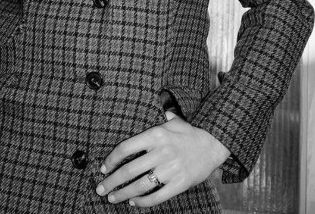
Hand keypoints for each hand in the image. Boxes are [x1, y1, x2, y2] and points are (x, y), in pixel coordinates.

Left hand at [95, 112, 229, 206]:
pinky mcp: (180, 183)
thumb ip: (153, 119)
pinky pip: (158, 196)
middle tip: (100, 189)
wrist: (214, 144)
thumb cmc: (188, 132)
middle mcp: (161, 152)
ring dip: (124, 194)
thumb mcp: (170, 120)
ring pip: (141, 186)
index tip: (103, 168)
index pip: (126, 148)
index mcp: (155, 135)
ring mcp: (171, 169)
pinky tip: (134, 203)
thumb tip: (136, 111)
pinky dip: (144, 202)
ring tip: (113, 198)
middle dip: (112, 181)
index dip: (111, 159)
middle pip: (130, 170)